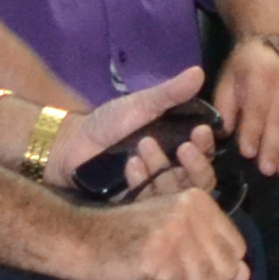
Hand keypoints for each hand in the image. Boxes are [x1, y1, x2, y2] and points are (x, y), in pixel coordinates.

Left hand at [53, 66, 209, 192]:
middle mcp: (172, 174)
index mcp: (178, 150)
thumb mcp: (141, 104)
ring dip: (164, 168)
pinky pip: (149, 204)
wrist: (71, 144)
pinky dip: (142, 181)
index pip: (204, 155)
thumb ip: (170, 93)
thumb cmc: (108, 123)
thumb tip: (198, 71)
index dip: (207, 145)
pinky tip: (130, 165)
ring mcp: (154, 193)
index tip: (202, 130)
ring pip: (176, 193)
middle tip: (184, 147)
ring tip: (144, 147)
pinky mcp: (136, 208)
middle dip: (197, 164)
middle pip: (199, 180)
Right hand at [77, 187, 249, 279]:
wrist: (78, 238)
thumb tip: (246, 278)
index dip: (216, 265)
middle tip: (165, 264)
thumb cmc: (126, 238)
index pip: (237, 249)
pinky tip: (139, 271)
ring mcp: (176, 230)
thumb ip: (213, 254)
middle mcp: (192, 210)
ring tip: (151, 265)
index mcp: (200, 201)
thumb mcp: (176, 237)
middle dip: (196, 278)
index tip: (184, 258)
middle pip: (224, 269)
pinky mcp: (158, 252)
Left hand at [213, 37, 278, 177]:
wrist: (276, 42)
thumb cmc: (245, 65)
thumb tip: (224, 134)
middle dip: (275, 148)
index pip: (256, 109)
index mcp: (259, 79)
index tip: (247, 153)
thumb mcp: (227, 78)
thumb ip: (225, 106)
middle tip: (270, 171)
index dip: (252, 131)